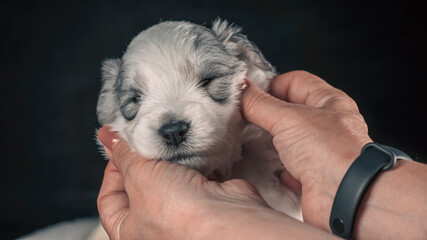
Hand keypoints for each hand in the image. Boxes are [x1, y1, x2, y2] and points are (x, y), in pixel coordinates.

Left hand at [97, 126, 334, 238]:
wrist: (227, 218)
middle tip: (145, 137)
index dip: (111, 170)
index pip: (109, 198)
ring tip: (169, 141)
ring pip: (169, 175)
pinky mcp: (207, 196)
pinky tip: (192, 148)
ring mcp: (183, 209)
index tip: (118, 146)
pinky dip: (195, 158)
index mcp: (130, 230)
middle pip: (140, 183)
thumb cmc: (179, 215)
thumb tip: (109, 138)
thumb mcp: (139, 177)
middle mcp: (156, 222)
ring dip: (171, 157)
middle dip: (144, 159)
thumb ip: (124, 156)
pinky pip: (195, 171)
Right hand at [241, 71, 371, 229]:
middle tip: (246, 116)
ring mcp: (321, 151)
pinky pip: (291, 167)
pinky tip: (270, 167)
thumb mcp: (287, 118)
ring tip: (253, 141)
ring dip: (271, 141)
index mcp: (330, 102)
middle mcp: (328, 125)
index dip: (271, 84)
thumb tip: (240, 89)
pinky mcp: (314, 177)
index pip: (296, 81)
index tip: (249, 93)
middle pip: (291, 111)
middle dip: (267, 114)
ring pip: (289, 139)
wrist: (345, 197)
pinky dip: (279, 167)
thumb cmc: (331, 152)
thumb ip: (259, 103)